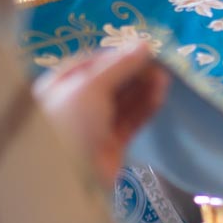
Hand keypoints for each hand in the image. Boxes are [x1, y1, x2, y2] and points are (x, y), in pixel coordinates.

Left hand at [34, 45, 168, 187]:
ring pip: (123, 101)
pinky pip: (130, 120)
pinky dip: (145, 107)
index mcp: (58, 86)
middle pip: (110, 82)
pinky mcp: (111, 143)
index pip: (91, 63)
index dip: (118, 55)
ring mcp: (93, 125)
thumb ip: (120, 65)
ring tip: (165, 77)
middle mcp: (74, 104)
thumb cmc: (70, 124)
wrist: (71, 178)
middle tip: (160, 63)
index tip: (144, 49)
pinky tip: (160, 94)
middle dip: (134, 72)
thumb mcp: (91, 87)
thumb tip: (145, 44)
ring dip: (143, 88)